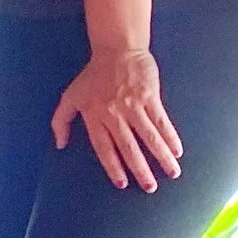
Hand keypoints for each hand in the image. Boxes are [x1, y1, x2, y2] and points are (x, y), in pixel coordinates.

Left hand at [50, 47, 182, 191]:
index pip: (104, 148)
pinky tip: (177, 150)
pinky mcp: (150, 97)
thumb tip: (60, 144)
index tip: (122, 183)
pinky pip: (161, 121)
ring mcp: (133, 105)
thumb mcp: (70, 96)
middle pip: (128, 147)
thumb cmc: (92, 75)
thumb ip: (61, 121)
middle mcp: (114, 114)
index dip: (113, 166)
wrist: (117, 50)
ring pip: (148, 136)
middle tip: (150, 187)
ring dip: (161, 156)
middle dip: (140, 169)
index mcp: (94, 116)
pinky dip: (170, 137)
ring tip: (172, 173)